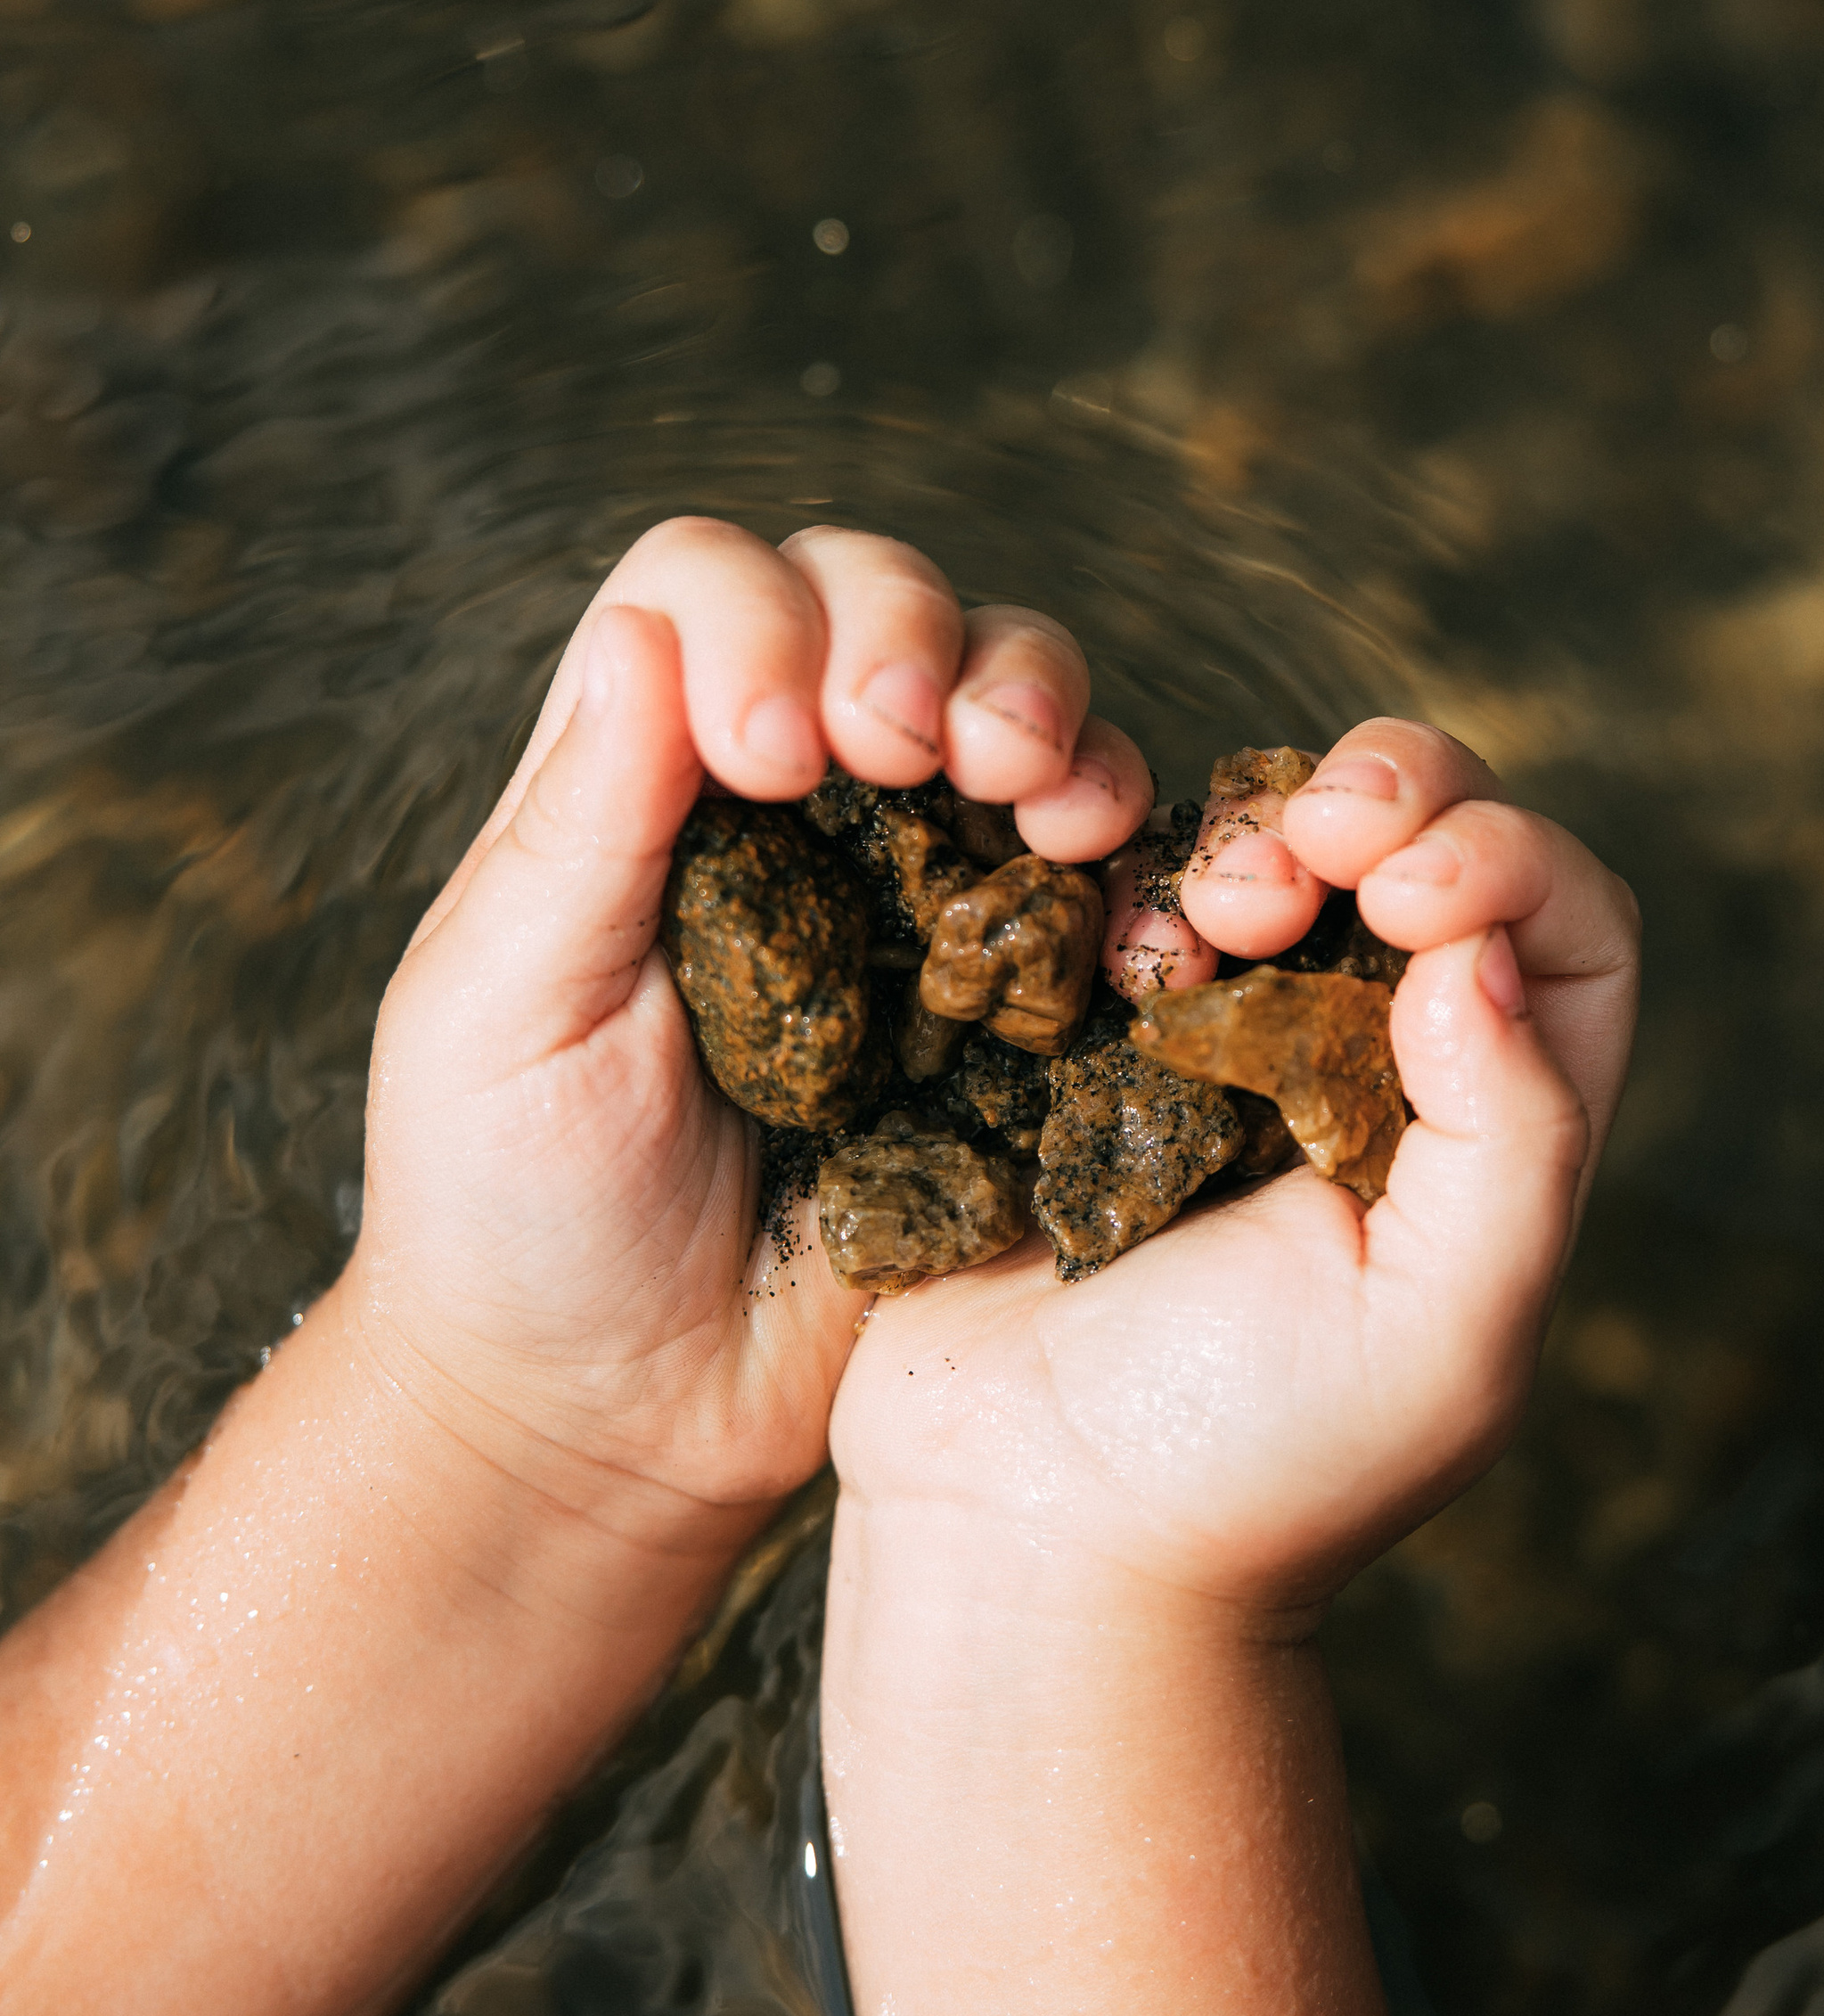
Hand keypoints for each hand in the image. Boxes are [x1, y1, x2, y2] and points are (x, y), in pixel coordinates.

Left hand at [343, 517, 1151, 1540]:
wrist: (614, 1427)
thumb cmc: (510, 1220)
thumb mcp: (501, 1011)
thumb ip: (582, 820)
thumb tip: (650, 626)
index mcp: (640, 778)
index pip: (715, 588)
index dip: (766, 620)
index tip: (773, 758)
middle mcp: (791, 804)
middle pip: (888, 606)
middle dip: (924, 638)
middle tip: (917, 749)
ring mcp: (918, 889)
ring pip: (1017, 699)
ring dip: (1042, 704)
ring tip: (1037, 792)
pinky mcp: (1019, 994)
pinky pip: (1106, 869)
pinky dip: (1130, 843)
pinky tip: (1111, 875)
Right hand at [832, 722, 1638, 1616]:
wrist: (1026, 1533)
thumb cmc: (1257, 1466)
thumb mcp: (1448, 1332)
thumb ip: (1517, 1141)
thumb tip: (1486, 955)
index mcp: (1493, 1132)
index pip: (1569, 929)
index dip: (1511, 860)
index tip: (1410, 887)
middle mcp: (1376, 1067)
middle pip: (1434, 844)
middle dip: (1387, 796)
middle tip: (1309, 838)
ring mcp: (1226, 1043)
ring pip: (1282, 844)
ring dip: (1257, 827)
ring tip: (1211, 913)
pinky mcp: (1090, 1042)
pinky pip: (1129, 894)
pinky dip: (1134, 875)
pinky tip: (1123, 943)